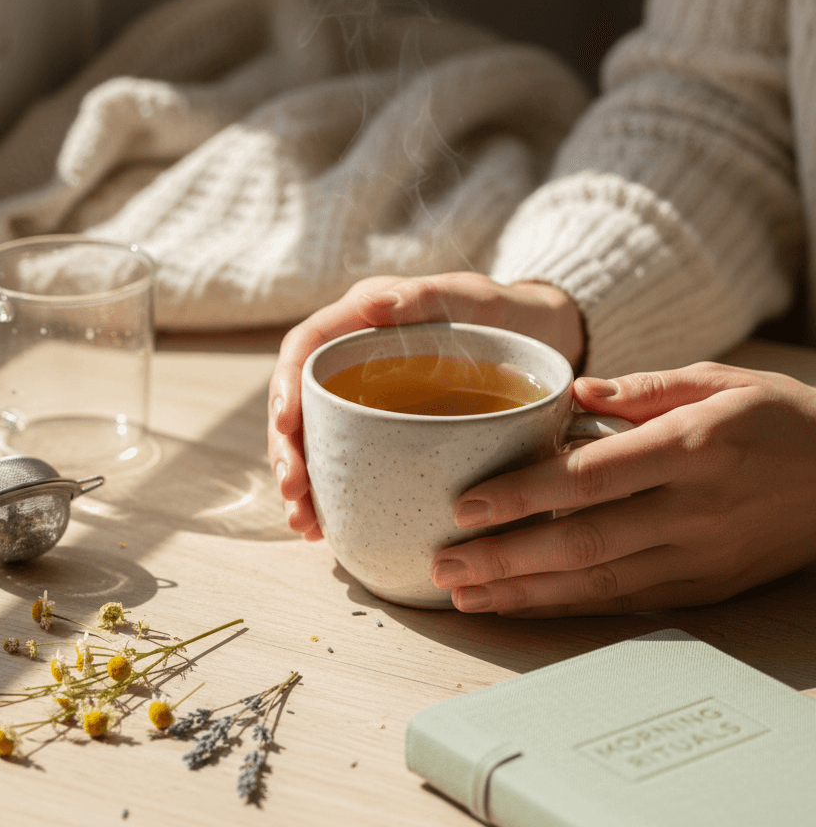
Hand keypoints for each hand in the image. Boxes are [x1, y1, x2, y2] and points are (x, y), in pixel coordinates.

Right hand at [267, 272, 584, 538]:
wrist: (541, 341)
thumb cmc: (507, 313)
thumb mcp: (474, 298)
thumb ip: (427, 296)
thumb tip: (371, 305)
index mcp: (361, 321)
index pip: (304, 349)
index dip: (286, 386)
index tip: (286, 425)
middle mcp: (354, 362)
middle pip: (301, 404)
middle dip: (288, 450)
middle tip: (294, 492)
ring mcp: (366, 401)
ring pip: (316, 440)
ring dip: (302, 483)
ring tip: (304, 523)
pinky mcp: (383, 433)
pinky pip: (347, 463)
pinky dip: (332, 496)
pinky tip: (325, 530)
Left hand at [430, 362, 815, 615]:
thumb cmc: (779, 419)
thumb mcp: (721, 381)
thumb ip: (645, 386)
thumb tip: (576, 388)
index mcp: (692, 447)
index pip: (589, 477)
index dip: (521, 496)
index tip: (464, 508)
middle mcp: (693, 509)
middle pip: (583, 542)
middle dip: (505, 559)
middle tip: (443, 566)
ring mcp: (700, 558)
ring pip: (597, 584)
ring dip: (523, 593)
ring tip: (464, 597)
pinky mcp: (704, 589)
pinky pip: (623, 604)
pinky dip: (566, 609)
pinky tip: (520, 608)